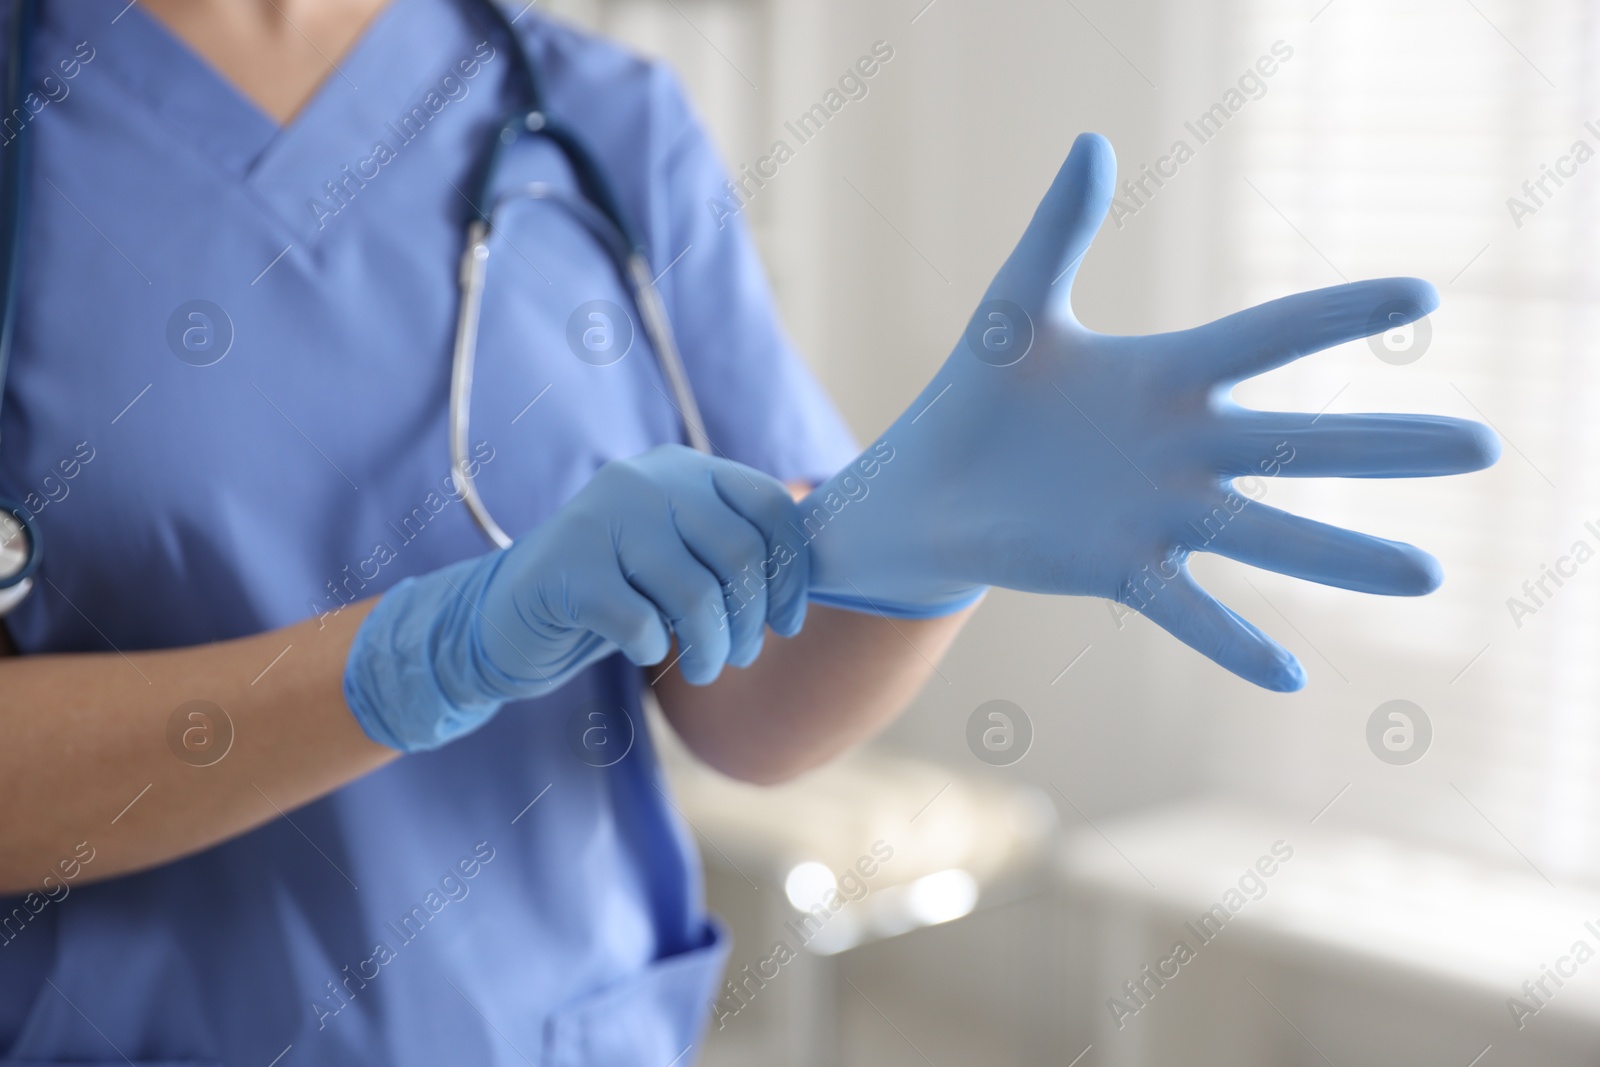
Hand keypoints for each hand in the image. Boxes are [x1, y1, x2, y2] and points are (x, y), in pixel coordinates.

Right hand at [344, 445, 807, 750]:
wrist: (507, 618)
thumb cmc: (615, 593)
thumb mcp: (680, 560)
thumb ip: (735, 552)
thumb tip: (814, 578)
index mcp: (684, 469)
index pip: (770, 507)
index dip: (792, 574)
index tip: (786, 624)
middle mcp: (645, 479)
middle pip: (739, 554)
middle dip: (751, 622)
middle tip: (737, 656)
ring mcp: (601, 518)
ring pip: (696, 594)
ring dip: (713, 648)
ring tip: (706, 670)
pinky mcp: (565, 567)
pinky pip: (641, 621)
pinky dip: (655, 649)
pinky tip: (645, 651)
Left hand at [803, 133, 1499, 690]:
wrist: (925, 488)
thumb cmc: (974, 396)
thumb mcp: (1016, 309)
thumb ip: (1058, 232)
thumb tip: (1092, 142)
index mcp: (1166, 377)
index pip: (1267, 338)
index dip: (1338, 314)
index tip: (1421, 292)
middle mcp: (1181, 450)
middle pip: (1299, 443)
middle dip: (1387, 446)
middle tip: (1484, 447)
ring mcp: (1156, 514)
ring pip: (1265, 534)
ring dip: (1340, 556)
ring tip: (1426, 576)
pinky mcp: (1117, 567)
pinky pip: (1185, 609)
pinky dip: (1230, 641)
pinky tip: (1287, 677)